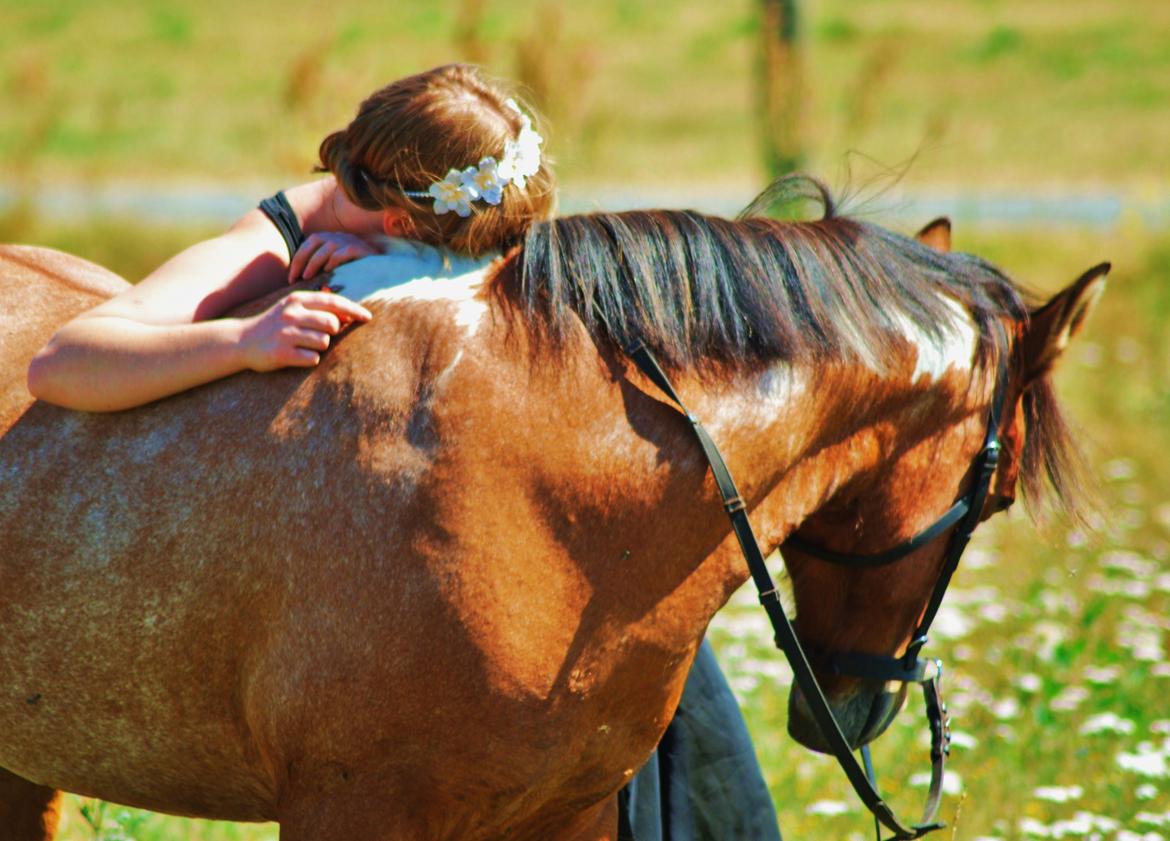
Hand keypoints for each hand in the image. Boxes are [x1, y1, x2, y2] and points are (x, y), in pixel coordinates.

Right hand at [239, 291, 371, 370]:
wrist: (241, 341)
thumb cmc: (274, 324)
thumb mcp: (292, 307)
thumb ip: (318, 306)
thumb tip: (349, 312)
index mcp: (296, 299)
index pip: (334, 302)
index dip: (354, 309)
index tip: (367, 317)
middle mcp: (291, 314)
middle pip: (333, 323)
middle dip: (332, 332)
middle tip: (318, 335)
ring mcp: (286, 333)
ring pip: (324, 342)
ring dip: (319, 347)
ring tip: (302, 345)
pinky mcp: (282, 353)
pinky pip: (312, 359)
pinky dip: (309, 360)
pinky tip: (296, 356)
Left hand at [289, 232, 379, 281]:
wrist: (390, 271)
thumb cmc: (362, 275)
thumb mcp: (339, 272)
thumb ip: (325, 275)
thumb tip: (310, 286)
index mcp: (333, 239)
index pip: (310, 243)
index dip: (298, 259)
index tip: (291, 278)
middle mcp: (341, 237)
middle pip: (315, 241)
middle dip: (302, 260)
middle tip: (295, 278)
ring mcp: (353, 241)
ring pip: (328, 247)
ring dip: (314, 262)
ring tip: (307, 277)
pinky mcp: (364, 249)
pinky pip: (345, 251)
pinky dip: (335, 261)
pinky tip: (328, 271)